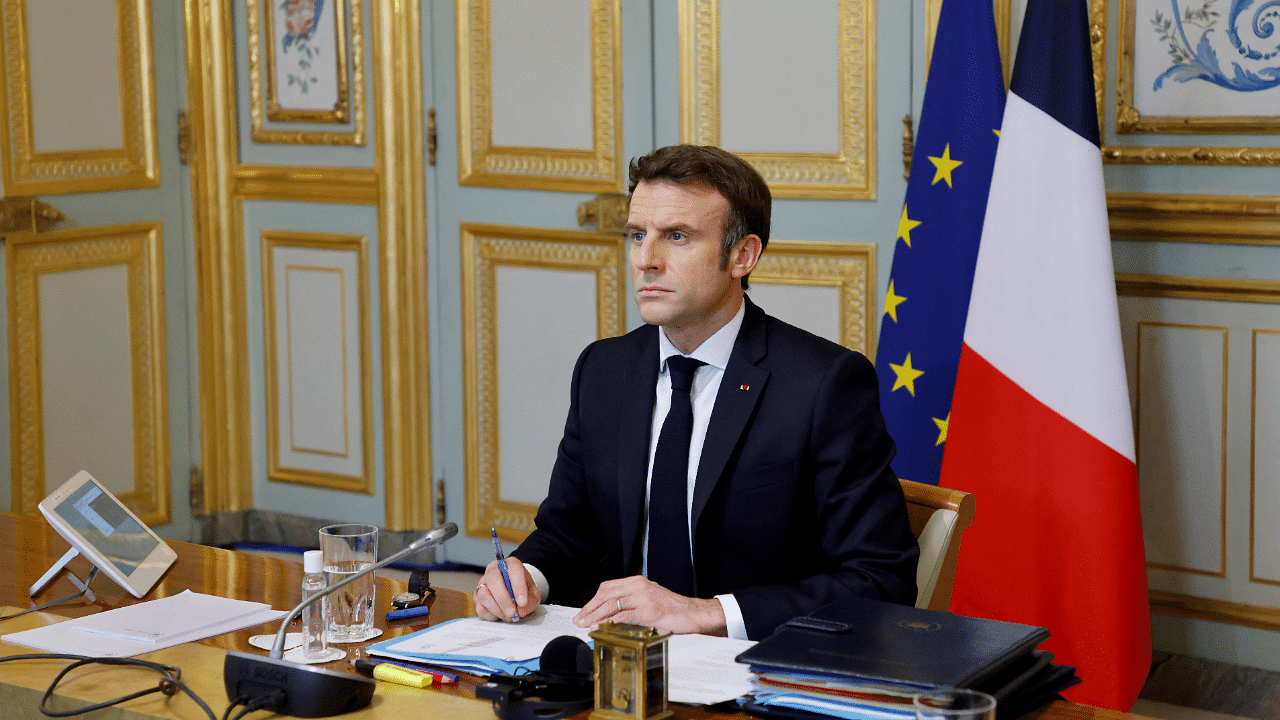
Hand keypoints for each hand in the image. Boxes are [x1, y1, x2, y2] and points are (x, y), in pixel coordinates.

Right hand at [474, 557, 540, 622]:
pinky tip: (500, 615)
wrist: (515, 592)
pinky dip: (490, 615)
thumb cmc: (523, 591)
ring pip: (484, 594)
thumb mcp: (533, 594)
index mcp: (511, 564)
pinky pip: (480, 607)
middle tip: (512, 613)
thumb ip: (531, 601)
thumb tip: (520, 610)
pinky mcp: (477, 596)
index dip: (518, 586)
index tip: (523, 602)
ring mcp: (483, 583)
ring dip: (497, 609)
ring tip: (508, 616)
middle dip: (503, 599)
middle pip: (493, 579)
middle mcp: (494, 570)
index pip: (513, 569)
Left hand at [573, 576, 726, 634]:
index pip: (608, 587)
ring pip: (611, 604)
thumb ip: (632, 602)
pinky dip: (609, 621)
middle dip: (589, 608)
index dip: (593, 600)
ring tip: (585, 624)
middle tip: (579, 619)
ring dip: (595, 616)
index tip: (584, 611)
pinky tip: (601, 627)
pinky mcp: (648, 611)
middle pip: (606, 594)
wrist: (693, 613)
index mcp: (637, 581)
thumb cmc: (673, 608)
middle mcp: (639, 586)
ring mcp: (643, 597)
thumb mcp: (650, 599)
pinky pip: (623, 615)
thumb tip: (611, 612)